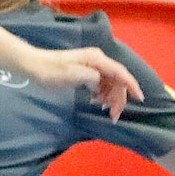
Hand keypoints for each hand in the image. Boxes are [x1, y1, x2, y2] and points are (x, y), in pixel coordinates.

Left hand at [25, 46, 144, 121]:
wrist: (34, 66)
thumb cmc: (51, 71)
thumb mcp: (71, 76)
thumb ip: (91, 78)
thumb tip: (101, 83)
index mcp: (96, 59)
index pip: (120, 72)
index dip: (131, 86)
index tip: (139, 99)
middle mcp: (98, 60)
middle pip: (117, 80)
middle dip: (118, 98)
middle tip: (113, 116)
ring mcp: (92, 65)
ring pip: (109, 83)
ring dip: (109, 97)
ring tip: (102, 109)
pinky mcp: (87, 71)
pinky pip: (101, 83)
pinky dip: (101, 94)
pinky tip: (95, 102)